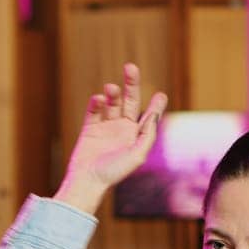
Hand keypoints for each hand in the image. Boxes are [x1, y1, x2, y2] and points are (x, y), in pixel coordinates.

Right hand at [54, 62, 168, 213]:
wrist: (88, 181)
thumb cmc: (114, 172)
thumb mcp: (137, 155)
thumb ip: (147, 134)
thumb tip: (154, 115)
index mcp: (136, 136)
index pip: (148, 116)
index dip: (155, 105)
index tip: (161, 95)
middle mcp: (122, 129)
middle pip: (129, 101)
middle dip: (131, 85)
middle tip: (130, 67)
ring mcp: (105, 128)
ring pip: (111, 103)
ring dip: (112, 93)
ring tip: (110, 88)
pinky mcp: (90, 129)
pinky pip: (94, 111)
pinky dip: (96, 103)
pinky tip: (97, 99)